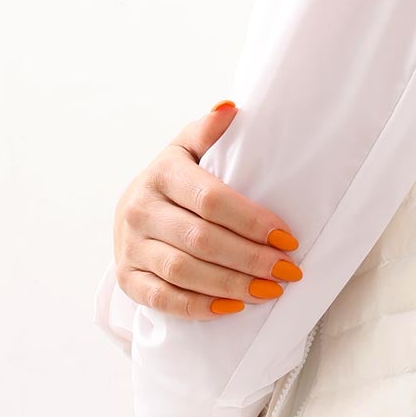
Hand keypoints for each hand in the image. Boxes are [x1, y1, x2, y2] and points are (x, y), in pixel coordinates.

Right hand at [112, 103, 301, 317]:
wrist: (130, 210)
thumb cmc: (174, 181)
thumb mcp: (187, 150)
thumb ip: (208, 132)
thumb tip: (230, 108)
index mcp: (162, 173)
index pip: (212, 200)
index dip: (252, 221)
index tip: (287, 237)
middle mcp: (140, 209)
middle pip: (201, 240)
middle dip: (250, 258)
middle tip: (288, 271)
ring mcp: (130, 246)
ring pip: (183, 272)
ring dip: (231, 284)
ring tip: (270, 291)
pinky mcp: (127, 277)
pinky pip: (162, 298)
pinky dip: (199, 306)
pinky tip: (233, 307)